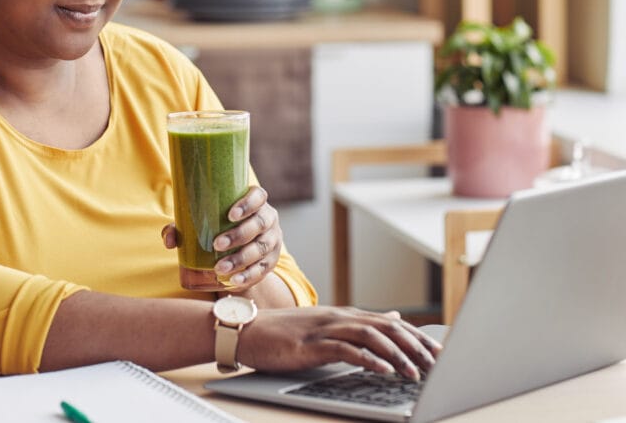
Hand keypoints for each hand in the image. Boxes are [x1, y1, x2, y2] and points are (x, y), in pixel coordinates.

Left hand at [161, 186, 282, 290]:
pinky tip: (234, 281)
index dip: (248, 204)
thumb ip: (182, 227)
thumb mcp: (203, 222)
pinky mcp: (271, 261)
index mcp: (256, 202)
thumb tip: (168, 239)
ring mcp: (272, 240)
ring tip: (220, 268)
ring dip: (241, 259)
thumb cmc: (218, 227)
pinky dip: (248, 276)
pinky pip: (263, 270)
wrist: (239, 247)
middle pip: (259, 224)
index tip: (230, 215)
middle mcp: (268, 219)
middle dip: (238, 235)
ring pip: (261, 248)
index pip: (258, 196)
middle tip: (216, 244)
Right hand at [238, 306, 442, 379]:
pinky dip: (368, 360)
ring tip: (415, 373)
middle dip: (416, 346)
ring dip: (396, 356)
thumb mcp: (328, 326)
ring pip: (371, 337)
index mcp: (345, 315)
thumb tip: (393, 318)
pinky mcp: (311, 344)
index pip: (390, 324)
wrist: (248, 330)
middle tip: (438, 365)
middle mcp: (339, 317)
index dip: (418, 337)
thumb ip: (360, 323)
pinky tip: (383, 371)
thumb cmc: (285, 333)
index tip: (440, 353)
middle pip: (387, 328)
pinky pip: (345, 350)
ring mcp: (325, 329)